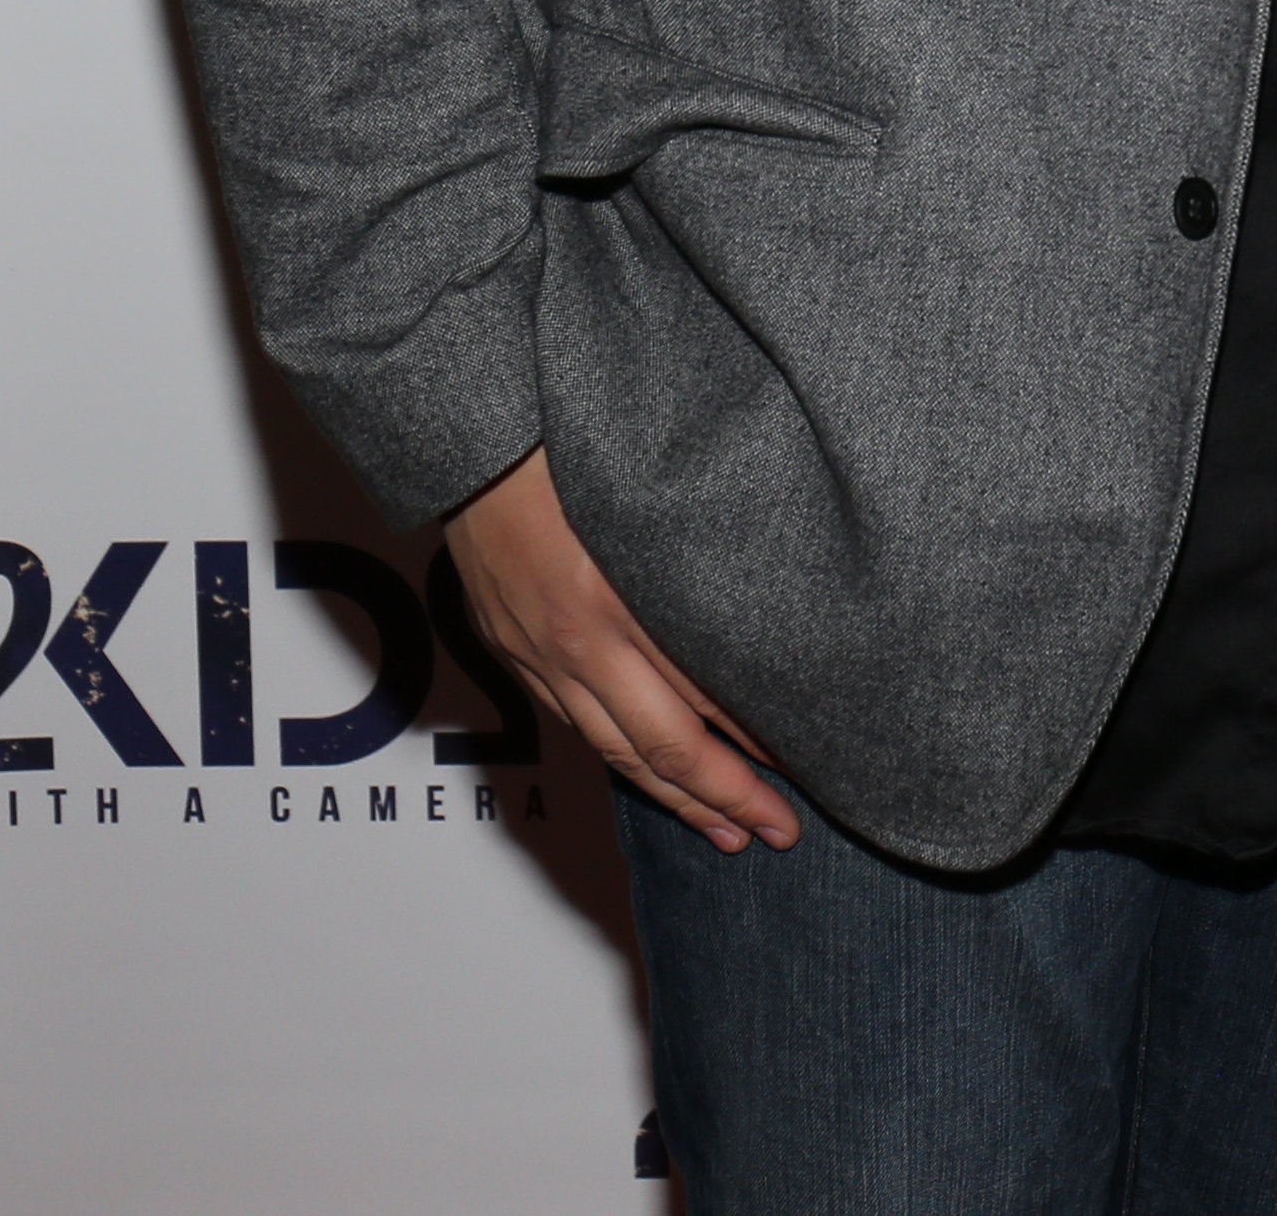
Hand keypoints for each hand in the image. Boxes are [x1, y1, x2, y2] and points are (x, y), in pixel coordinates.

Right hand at [443, 447, 798, 850]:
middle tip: (781, 831)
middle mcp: (575, 645)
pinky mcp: (517, 654)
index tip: (802, 769)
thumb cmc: (576, 451)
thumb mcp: (652, 502)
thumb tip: (763, 625)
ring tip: (728, 832)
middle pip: (660, 746)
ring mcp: (540, 657)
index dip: (751, 745)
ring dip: (676, 800)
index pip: (697, 701)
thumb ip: (702, 563)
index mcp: (614, 604)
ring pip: (616, 752)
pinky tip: (654, 779)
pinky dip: (624, 762)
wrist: (474, 445)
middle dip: (724, 797)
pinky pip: (578, 726)